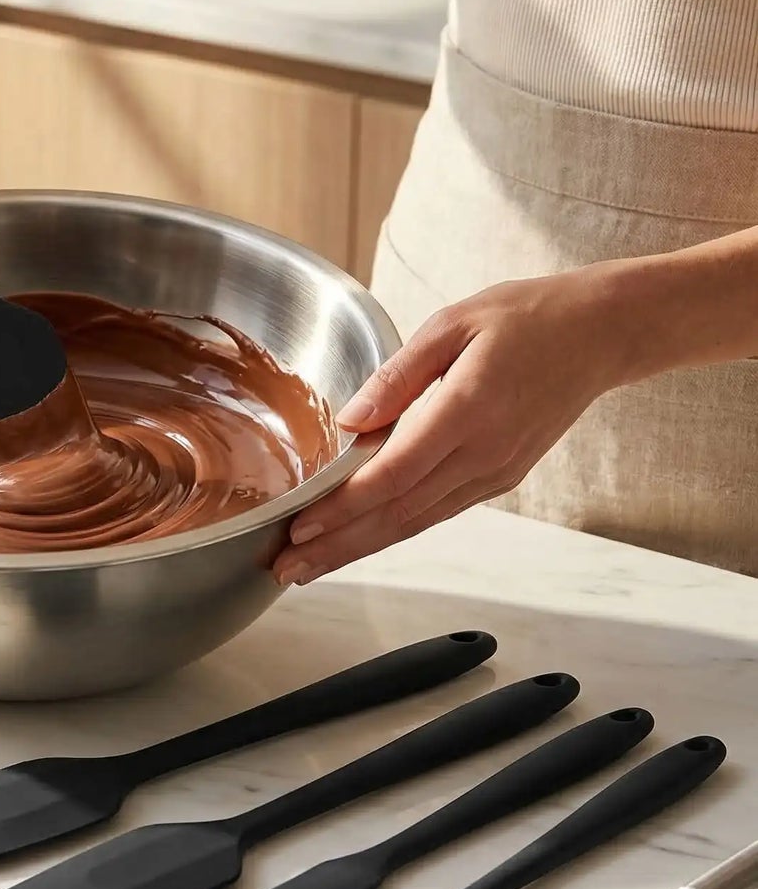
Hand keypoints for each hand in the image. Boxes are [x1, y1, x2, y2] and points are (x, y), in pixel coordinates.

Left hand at [273, 270, 635, 584]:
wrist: (601, 335)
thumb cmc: (526, 318)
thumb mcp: (452, 324)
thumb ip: (397, 375)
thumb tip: (350, 419)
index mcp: (467, 411)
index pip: (393, 475)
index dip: (343, 508)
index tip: (300, 527)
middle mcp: (483, 453)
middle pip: (398, 514)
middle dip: (337, 546)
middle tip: (287, 569)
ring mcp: (495, 472)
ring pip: (416, 522)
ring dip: (360, 547)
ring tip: (310, 565)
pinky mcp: (500, 477)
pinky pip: (438, 511)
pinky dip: (395, 530)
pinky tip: (361, 539)